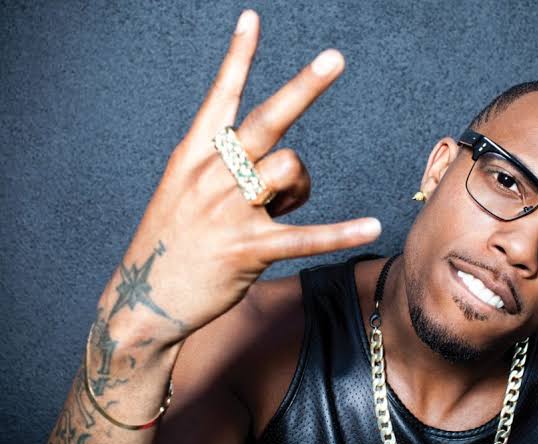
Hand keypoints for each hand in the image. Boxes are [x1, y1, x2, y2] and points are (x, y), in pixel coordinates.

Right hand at [100, 9, 381, 346]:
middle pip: (266, 122)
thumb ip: (230, 170)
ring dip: (299, 186)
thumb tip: (286, 167)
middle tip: (335, 58)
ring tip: (282, 206)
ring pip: (290, 170)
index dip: (237, 58)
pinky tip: (371, 226)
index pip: (219, 97)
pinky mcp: (247, 250)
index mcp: (192, 157)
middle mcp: (210, 176)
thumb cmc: (172, 242)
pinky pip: (305, 235)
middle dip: (303, 88)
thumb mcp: (184, 194)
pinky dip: (340, 233)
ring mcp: (228, 212)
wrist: (144, 300)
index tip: (252, 19)